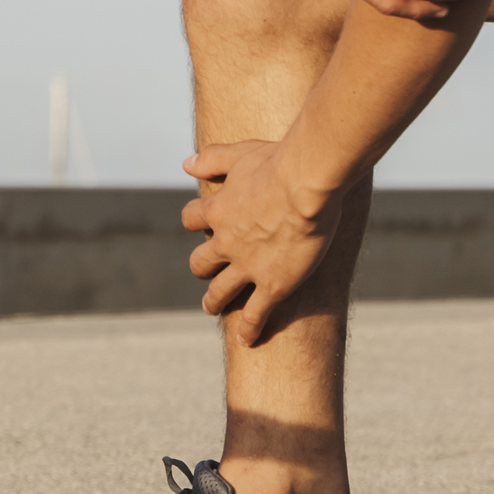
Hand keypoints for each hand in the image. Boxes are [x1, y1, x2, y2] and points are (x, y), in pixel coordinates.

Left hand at [182, 138, 344, 344]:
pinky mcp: (272, 286)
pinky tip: (247, 340)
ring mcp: (247, 267)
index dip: (196, 221)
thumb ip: (212, 158)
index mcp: (218, 210)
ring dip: (214, 301)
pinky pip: (255, 315)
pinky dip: (249, 329)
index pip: (192, 219)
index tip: (202, 223)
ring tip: (212, 307)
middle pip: (200, 261)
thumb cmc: (279, 163)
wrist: (307, 186)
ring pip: (220, 292)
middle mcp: (226, 243)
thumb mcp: (240, 153)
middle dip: (201, 267)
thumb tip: (185, 164)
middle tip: (206, 272)